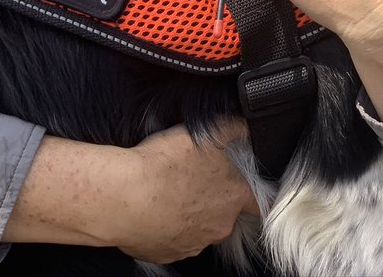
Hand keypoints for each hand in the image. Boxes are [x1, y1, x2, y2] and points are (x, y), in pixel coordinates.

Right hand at [109, 121, 257, 262]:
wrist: (123, 196)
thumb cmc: (164, 164)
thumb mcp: (206, 133)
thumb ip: (233, 129)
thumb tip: (247, 127)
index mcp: (233, 198)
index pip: (259, 204)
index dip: (251, 194)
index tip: (242, 188)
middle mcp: (219, 227)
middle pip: (225, 215)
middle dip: (211, 200)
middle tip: (189, 180)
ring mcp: (193, 245)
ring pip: (198, 229)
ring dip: (187, 214)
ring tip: (166, 192)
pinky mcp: (167, 255)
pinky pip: (171, 240)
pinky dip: (164, 227)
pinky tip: (151, 209)